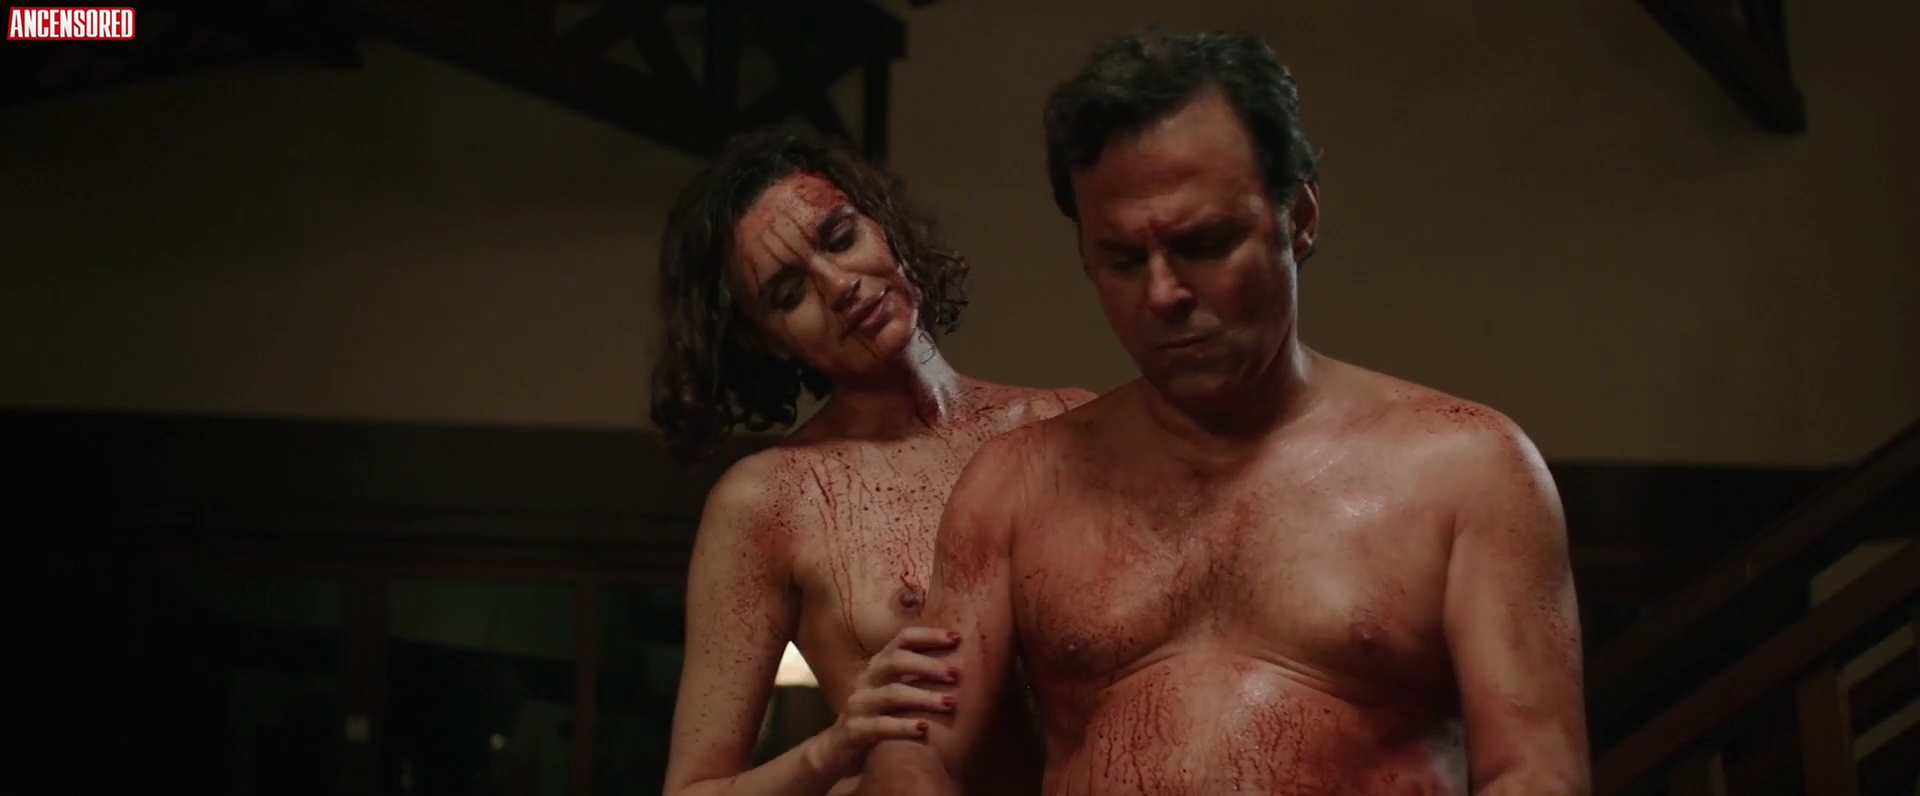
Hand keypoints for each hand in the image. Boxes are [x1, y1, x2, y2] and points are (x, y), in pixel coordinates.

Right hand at [809, 626, 961, 777]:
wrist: (839, 750)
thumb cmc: (878, 717)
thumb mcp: (894, 692)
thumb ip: (916, 677)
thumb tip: (959, 665)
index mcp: (879, 666)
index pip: (902, 640)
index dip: (929, 636)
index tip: (957, 638)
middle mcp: (867, 680)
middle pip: (895, 662)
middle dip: (928, 666)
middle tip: (956, 674)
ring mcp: (859, 706)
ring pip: (891, 694)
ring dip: (924, 697)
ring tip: (951, 703)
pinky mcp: (855, 731)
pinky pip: (880, 727)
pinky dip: (903, 726)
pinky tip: (924, 729)